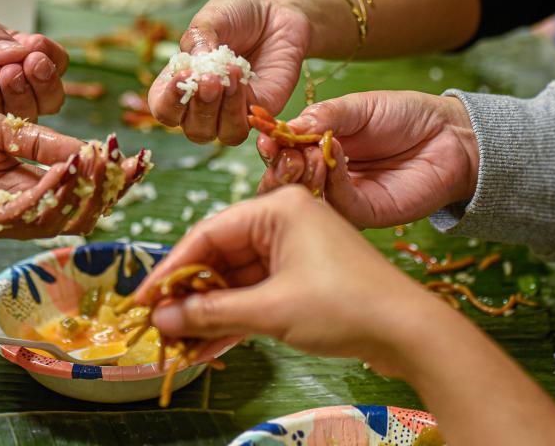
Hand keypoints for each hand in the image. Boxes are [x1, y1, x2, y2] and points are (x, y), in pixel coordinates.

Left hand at [0, 0, 67, 120]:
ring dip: (23, 94)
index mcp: (5, 47)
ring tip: (3, 73)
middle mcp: (1, 79)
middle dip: (44, 81)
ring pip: (26, 113)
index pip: (48, 57)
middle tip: (27, 66)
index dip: (50, 56)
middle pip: (46, 92)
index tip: (37, 49)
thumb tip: (25, 50)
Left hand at [0, 107, 145, 239]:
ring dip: (83, 189)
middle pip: (73, 209)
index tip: (139, 158)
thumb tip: (89, 149)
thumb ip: (37, 139)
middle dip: (106, 188)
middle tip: (129, 165)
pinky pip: (20, 212)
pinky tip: (68, 166)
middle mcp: (11, 204)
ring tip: (103, 161)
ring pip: (53, 216)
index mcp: (19, 180)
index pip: (76, 187)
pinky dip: (50, 190)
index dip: (110, 176)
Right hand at [136, 186, 440, 375]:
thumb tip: (163, 318)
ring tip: (176, 342)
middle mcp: (284, 221)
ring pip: (237, 281)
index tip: (142, 298)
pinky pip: (257, 296)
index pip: (208, 232)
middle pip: (220, 257)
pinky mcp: (303, 280)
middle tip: (157, 324)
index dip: (170, 268)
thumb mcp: (271, 309)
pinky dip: (234, 320)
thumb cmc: (344, 306)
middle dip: (189, 295)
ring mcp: (295, 252)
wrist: (412, 334)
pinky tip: (204, 347)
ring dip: (208, 313)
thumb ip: (212, 312)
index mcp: (278, 207)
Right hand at [146, 0, 312, 144]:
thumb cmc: (236, 14)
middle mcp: (203, 105)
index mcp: (180, 85)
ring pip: (220, 135)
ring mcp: (231, 112)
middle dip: (200, 106)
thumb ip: (198, 39)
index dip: (169, 101)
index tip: (181, 77)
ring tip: (229, 77)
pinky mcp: (259, 111)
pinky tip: (242, 79)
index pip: (164, 109)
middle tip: (210, 79)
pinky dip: (241, 107)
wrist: (276, 9)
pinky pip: (245, 125)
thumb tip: (195, 62)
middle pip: (193, 129)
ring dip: (222, 111)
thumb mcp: (210, 19)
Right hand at [257, 91, 479, 228]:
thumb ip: (324, 116)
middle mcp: (322, 178)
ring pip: (307, 199)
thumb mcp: (357, 107)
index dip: (270, 148)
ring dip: (300, 176)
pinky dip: (331, 183)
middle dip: (278, 168)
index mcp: (314, 150)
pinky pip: (339, 205)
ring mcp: (342, 199)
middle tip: (281, 152)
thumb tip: (286, 126)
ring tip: (305, 155)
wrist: (450, 135)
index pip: (281, 155)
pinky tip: (331, 160)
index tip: (265, 137)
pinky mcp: (366, 214)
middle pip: (284, 184)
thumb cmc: (404, 116)